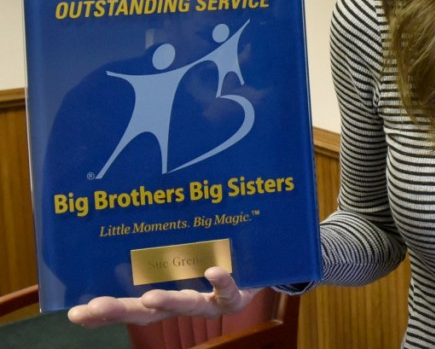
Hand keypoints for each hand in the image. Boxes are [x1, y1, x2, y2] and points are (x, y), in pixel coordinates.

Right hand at [67, 267, 257, 327]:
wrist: (259, 271)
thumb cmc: (213, 262)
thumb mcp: (182, 257)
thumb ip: (158, 248)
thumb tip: (124, 222)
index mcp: (165, 296)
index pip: (128, 308)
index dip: (103, 313)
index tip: (74, 313)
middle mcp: (183, 303)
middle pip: (149, 312)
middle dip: (120, 310)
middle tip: (93, 307)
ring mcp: (209, 301)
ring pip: (186, 304)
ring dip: (167, 301)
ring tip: (149, 297)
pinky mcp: (235, 296)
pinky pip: (228, 291)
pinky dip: (221, 282)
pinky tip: (212, 271)